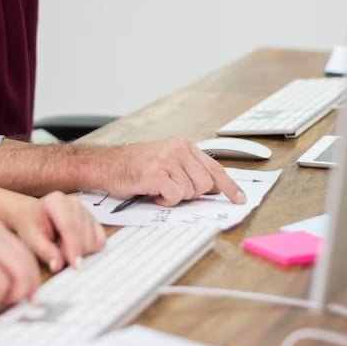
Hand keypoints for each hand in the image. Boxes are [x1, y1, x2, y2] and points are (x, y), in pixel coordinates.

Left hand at [7, 191, 105, 272]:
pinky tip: (75, 247)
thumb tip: (58, 265)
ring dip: (81, 251)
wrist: (32, 215)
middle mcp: (74, 203)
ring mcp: (86, 210)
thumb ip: (45, 251)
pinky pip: (100, 240)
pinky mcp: (94, 220)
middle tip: (58, 253)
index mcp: (56, 202)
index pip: (70, 227)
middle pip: (84, 235)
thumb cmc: (31, 224)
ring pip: (94, 239)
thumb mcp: (31, 238)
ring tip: (62, 246)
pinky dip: (90, 249)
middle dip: (74, 251)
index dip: (74, 247)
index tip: (75, 265)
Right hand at [94, 138, 246, 207]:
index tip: (240, 199)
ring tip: (159, 189)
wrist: (106, 164)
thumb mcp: (167, 160)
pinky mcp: (156, 173)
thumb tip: (214, 188)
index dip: (229, 186)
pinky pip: (175, 196)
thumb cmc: (135, 166)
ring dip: (175, 197)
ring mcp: (167, 160)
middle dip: (191, 194)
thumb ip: (190, 170)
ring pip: (190, 192)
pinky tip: (154, 194)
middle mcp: (177, 149)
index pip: (214, 168)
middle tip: (172, 190)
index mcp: (183, 145)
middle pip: (205, 184)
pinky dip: (165, 201)